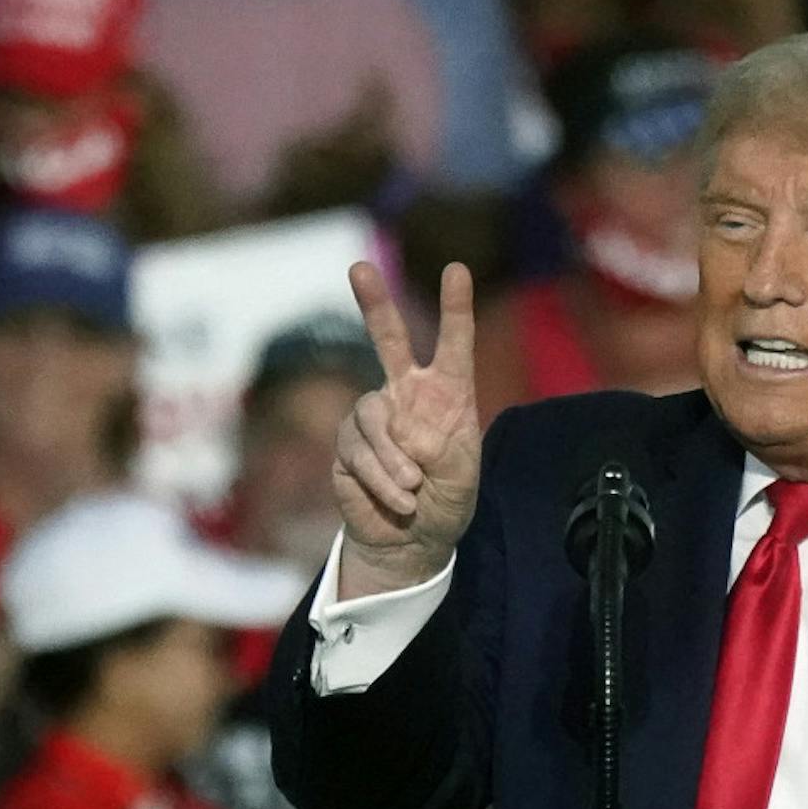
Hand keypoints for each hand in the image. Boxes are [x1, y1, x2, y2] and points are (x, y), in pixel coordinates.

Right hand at [332, 261, 480, 597]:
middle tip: (358, 268)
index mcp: (446, 394)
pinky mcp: (347, 445)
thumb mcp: (461, 476)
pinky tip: (399, 499)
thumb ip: (439, 449)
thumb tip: (401, 432)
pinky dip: (380, 478)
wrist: (413, 540)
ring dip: (393, 457)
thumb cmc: (446, 501)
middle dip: (374, 304)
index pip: (453, 345)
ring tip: (414, 488)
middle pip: (388, 340)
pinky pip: (357, 452)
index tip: (455, 270)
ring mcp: (373, 418)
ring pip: (370, 414)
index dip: (454, 309)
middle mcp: (406, 395)